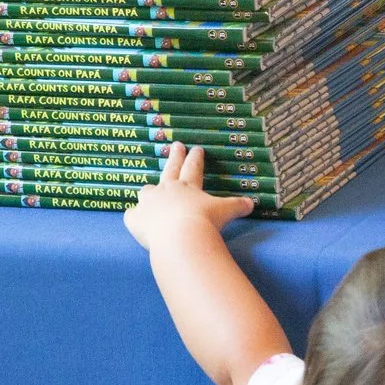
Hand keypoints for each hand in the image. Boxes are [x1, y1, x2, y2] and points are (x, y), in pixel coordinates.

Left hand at [123, 144, 253, 249]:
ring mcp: (149, 203)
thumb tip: (252, 203)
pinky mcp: (136, 219)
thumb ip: (237, 206)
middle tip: (176, 145)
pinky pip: (132, 215)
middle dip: (174, 157)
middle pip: (170, 169)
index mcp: (187, 186)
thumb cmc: (204, 222)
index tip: (196, 148)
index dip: (195, 157)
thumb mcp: (225, 212)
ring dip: (150, 191)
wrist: (181, 239)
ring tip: (150, 190)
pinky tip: (136, 218)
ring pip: (146, 191)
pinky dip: (135, 217)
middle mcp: (167, 190)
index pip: (193, 168)